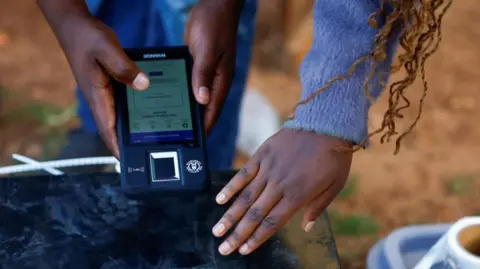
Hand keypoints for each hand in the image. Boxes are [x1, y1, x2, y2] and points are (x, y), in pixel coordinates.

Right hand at [53, 16, 149, 157]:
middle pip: (114, 129)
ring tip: (151, 138)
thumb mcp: (108, 49)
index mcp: (97, 96)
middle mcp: (99, 100)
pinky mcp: (107, 88)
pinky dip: (131, 112)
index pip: (108, 129)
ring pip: (118, 118)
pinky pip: (121, 105)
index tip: (128, 162)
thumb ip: (124, 68)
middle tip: (148, 152)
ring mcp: (103, 95)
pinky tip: (146, 112)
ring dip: (130, 129)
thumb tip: (143, 85)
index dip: (117, 147)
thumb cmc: (88, 38)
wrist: (75, 27)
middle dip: (128, 143)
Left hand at [184, 0, 243, 132]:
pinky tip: (171, 99)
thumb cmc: (214, 24)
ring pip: (197, 98)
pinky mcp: (198, 66)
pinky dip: (183, 93)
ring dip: (187, 109)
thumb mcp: (207, 50)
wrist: (215, 3)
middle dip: (194, 123)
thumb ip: (203, 75)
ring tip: (172, 123)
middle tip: (178, 137)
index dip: (204, 127)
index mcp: (221, 80)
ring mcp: (207, 74)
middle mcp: (215, 80)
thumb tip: (202, 100)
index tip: (194, 143)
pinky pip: (191, 85)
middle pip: (205, 108)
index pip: (212, 110)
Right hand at [211, 129, 352, 255]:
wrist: (327, 124)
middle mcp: (279, 185)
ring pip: (245, 197)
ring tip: (217, 230)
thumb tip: (306, 227)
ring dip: (230, 216)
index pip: (272, 223)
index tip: (244, 250)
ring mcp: (269, 168)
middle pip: (254, 214)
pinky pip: (244, 173)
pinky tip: (219, 199)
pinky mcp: (263, 154)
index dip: (256, 238)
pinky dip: (231, 187)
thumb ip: (318, 208)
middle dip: (237, 234)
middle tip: (223, 248)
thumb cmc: (334, 157)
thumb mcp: (335, 186)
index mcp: (297, 195)